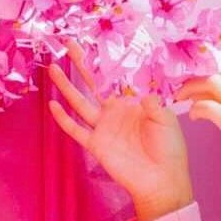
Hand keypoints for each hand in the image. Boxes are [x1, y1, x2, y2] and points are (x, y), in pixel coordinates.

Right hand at [46, 41, 192, 212]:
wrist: (161, 180)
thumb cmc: (169, 149)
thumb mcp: (166, 120)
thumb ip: (154, 103)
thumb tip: (143, 92)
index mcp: (134, 101)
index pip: (117, 76)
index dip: (107, 60)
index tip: (97, 40)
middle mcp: (116, 110)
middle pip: (95, 83)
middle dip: (83, 64)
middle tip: (70, 44)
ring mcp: (104, 127)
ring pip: (80, 102)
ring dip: (67, 86)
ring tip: (53, 68)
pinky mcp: (96, 144)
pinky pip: (76, 129)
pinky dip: (64, 119)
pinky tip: (52, 105)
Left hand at [173, 54, 220, 202]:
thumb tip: (200, 86)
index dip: (202, 65)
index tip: (183, 74)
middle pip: (219, 68)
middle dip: (192, 73)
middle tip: (175, 84)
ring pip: (212, 83)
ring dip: (190, 88)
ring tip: (179, 98)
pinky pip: (210, 107)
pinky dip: (196, 109)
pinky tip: (192, 117)